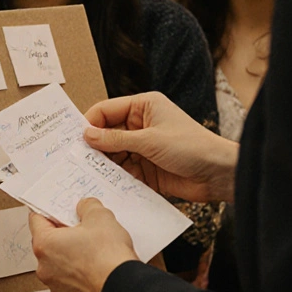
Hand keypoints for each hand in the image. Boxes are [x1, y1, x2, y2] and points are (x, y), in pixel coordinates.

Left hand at [29, 198, 139, 291]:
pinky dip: (82, 279)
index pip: (37, 220)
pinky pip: (72, 285)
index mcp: (45, 245)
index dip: (50, 212)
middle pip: (49, 245)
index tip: (60, 210)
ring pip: (61, 267)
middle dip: (64, 236)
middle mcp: (46, 269)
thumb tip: (85, 207)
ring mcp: (58, 289)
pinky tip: (97, 271)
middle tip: (83, 230)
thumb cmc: (109, 259)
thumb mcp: (101, 217)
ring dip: (73, 259)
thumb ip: (88, 207)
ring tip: (95, 253)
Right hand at [84, 92, 237, 202]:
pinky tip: (105, 185)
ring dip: (103, 164)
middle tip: (74, 160)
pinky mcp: (147, 169)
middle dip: (94, 146)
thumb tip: (87, 134)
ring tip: (87, 174)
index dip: (90, 123)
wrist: (218, 174)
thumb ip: (116, 139)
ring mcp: (144, 148)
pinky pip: (124, 171)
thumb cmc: (191, 147)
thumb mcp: (150, 140)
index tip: (72, 138)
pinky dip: (115, 177)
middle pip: (107, 133)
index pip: (107, 110)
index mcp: (143, 107)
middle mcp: (141, 125)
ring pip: (114, 154)